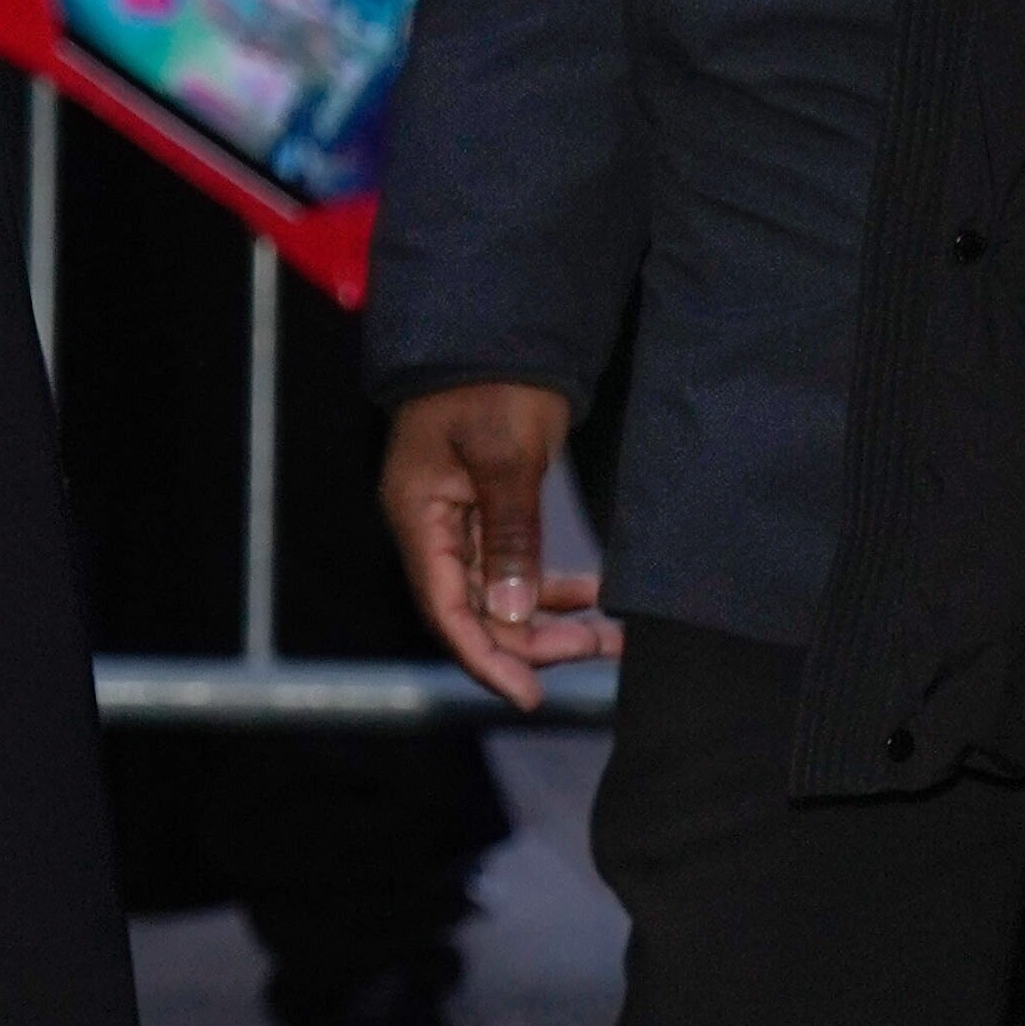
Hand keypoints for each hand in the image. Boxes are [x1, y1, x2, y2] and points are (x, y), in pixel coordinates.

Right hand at [379, 379, 616, 713]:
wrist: (495, 329)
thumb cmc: (493, 382)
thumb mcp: (507, 455)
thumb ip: (511, 535)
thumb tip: (513, 612)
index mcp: (418, 515)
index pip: (444, 608)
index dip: (484, 658)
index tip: (528, 695)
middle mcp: (429, 527)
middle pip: (470, 611)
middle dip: (530, 642)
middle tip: (597, 650)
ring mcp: (454, 520)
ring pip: (494, 595)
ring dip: (546, 621)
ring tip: (606, 635)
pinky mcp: (482, 511)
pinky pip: (508, 569)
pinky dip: (546, 590)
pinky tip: (588, 599)